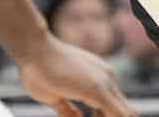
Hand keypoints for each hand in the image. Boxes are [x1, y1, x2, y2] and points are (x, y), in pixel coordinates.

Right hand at [19, 34, 135, 116]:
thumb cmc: (36, 69)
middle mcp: (107, 77)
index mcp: (99, 77)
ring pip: (126, 115)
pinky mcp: (98, 90)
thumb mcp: (54, 96)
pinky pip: (118, 116)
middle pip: (124, 112)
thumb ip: (67, 109)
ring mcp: (105, 82)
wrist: (32, 48)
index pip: (116, 106)